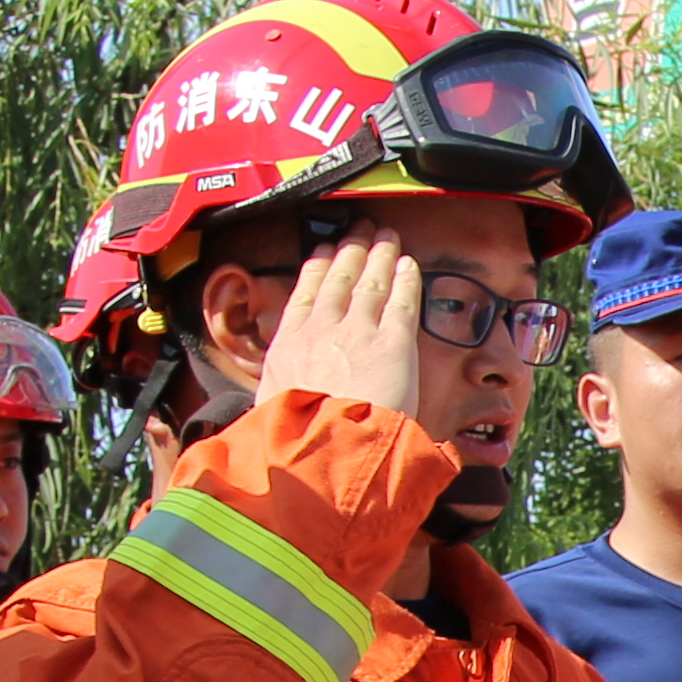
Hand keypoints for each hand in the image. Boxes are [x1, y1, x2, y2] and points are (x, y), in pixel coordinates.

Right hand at [251, 236, 426, 423]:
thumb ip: (281, 387)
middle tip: (361, 229)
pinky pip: (402, 301)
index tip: (324, 249)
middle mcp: (323, 330)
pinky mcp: (393, 344)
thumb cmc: (298, 441)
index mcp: (290, 345)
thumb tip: (279, 394)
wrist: (328, 452)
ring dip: (381, 255)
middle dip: (352, 249)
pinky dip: (406, 279)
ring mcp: (359, 333)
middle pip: (339, 277)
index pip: (305, 293)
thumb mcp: (272, 407)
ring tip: (388, 236)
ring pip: (371, 281)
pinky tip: (410, 265)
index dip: (318, 266)